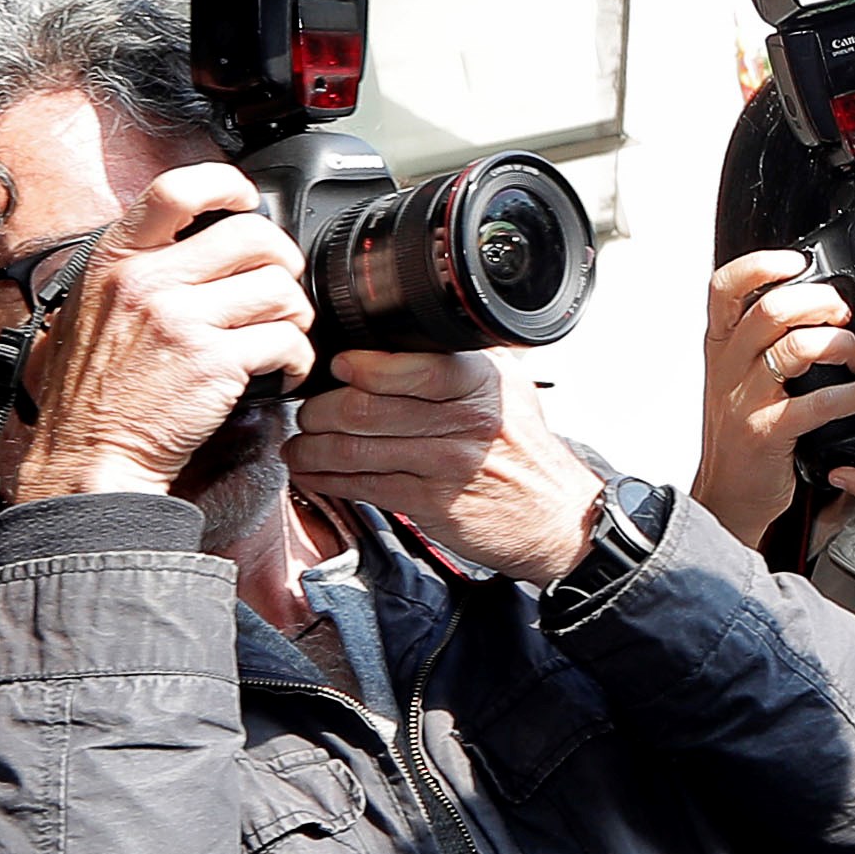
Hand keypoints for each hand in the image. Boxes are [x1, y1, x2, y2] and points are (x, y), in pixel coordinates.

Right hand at [8, 166, 311, 499]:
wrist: (88, 458)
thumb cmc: (88, 394)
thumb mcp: (87, 310)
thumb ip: (131, 270)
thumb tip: (186, 243)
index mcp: (116, 260)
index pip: (177, 190)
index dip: (226, 185)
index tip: (247, 200)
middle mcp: (148, 281)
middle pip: (251, 235)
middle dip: (282, 258)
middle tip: (281, 282)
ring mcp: (182, 321)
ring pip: (277, 286)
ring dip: (294, 311)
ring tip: (283, 331)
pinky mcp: (215, 364)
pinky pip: (286, 340)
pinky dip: (298, 357)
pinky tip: (285, 370)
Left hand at [286, 350, 603, 583]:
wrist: (554, 516)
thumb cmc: (524, 451)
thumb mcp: (508, 388)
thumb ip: (461, 361)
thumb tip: (400, 336)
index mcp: (480, 384)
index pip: (413, 367)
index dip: (364, 367)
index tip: (336, 366)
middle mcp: (464, 422)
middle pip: (367, 409)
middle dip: (320, 411)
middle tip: (307, 411)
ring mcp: (446, 466)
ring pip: (356, 451)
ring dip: (313, 448)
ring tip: (300, 445)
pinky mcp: (431, 506)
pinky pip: (365, 488)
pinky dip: (328, 481)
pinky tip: (314, 475)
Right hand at [687, 250, 854, 548]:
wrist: (726, 496)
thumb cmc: (742, 435)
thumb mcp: (737, 379)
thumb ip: (759, 341)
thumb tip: (809, 299)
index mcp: (721, 347)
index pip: (724, 288)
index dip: (760, 265)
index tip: (796, 262)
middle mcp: (728, 368)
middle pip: (770, 309)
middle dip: (819, 302)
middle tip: (843, 313)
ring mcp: (745, 400)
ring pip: (795, 348)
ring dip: (839, 345)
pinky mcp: (766, 433)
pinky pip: (817, 403)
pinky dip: (853, 394)